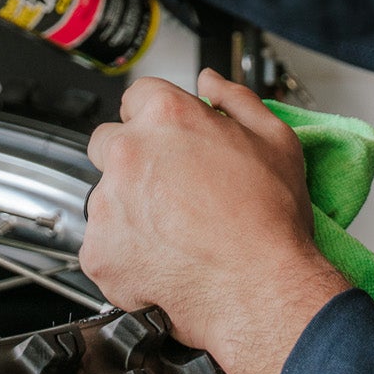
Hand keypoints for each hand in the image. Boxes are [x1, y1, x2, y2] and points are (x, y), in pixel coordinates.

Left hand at [82, 70, 349, 373]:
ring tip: (172, 234)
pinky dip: (123, 255)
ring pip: (104, 197)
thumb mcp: (275, 140)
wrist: (262, 290)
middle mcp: (128, 153)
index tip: (167, 140)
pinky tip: (161, 261)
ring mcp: (107, 204)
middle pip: (109, 143)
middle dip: (133, 161)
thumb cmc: (271, 221)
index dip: (155, 119)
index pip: (137, 97)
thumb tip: (209, 83)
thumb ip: (235, 99)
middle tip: (170, 191)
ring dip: (127, 209)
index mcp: (166, 117)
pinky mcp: (98, 251)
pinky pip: (101, 245)